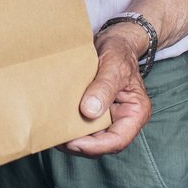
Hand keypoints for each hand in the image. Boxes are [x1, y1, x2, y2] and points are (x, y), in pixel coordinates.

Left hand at [60, 27, 151, 155]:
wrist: (113, 41)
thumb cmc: (118, 51)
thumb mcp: (113, 66)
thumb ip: (104, 88)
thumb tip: (89, 112)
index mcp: (135, 112)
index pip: (118, 140)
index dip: (96, 146)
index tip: (74, 143)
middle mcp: (123, 119)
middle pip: (102, 143)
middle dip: (80, 145)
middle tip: (56, 138)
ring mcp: (109, 116)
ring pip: (91, 137)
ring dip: (73, 138)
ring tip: (53, 132)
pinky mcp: (96, 111)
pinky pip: (84, 125)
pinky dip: (71, 126)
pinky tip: (56, 122)